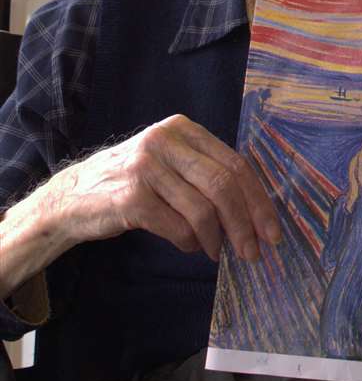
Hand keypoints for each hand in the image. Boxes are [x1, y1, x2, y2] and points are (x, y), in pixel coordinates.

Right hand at [44, 116, 279, 266]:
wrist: (71, 197)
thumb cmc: (130, 182)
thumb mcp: (169, 163)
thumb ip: (205, 173)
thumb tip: (254, 210)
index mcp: (182, 129)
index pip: (235, 163)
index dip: (258, 199)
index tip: (271, 230)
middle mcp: (165, 141)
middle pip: (224, 185)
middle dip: (245, 223)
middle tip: (253, 251)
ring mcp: (147, 168)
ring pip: (203, 209)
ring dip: (217, 239)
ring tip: (217, 252)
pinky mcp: (131, 198)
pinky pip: (178, 227)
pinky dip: (190, 243)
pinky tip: (190, 247)